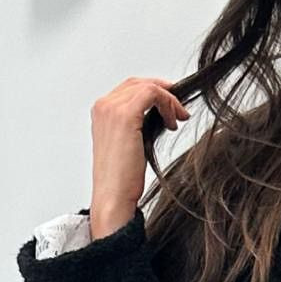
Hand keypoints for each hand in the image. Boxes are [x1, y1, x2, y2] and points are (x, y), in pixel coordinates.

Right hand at [88, 77, 189, 238]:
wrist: (113, 198)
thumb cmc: (120, 181)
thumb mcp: (129, 145)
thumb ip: (137, 125)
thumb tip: (159, 115)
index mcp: (101, 113)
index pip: (130, 88)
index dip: (153, 92)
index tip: (170, 105)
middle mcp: (103, 106)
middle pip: (138, 83)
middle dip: (162, 91)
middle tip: (179, 108)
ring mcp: (112, 109)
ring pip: (147, 86)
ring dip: (168, 99)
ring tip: (178, 118)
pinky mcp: (125, 116)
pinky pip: (152, 94)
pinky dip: (167, 103)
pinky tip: (173, 121)